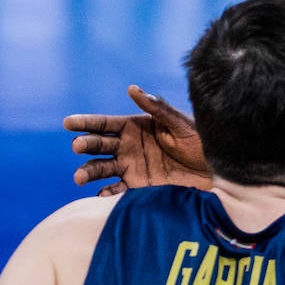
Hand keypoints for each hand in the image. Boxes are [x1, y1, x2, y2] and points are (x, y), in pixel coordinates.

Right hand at [64, 86, 210, 195]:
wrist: (215, 171)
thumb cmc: (200, 142)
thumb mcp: (180, 124)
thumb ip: (157, 109)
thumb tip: (132, 89)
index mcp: (134, 127)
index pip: (104, 123)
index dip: (86, 122)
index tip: (68, 123)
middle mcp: (128, 146)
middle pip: (99, 145)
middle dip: (86, 145)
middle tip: (78, 147)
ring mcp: (131, 166)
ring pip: (102, 168)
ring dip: (89, 171)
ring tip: (79, 177)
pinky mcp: (138, 186)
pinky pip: (117, 189)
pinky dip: (107, 192)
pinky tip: (101, 195)